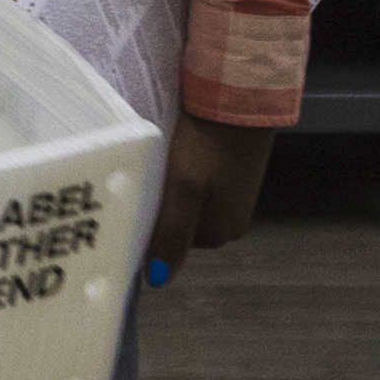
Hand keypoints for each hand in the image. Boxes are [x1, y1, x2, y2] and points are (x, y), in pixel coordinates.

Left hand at [153, 111, 273, 266]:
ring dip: (178, 191)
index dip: (153, 224)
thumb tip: (159, 281)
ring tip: (167, 164)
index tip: (138, 200)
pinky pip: (206, 187)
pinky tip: (185, 156)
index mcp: (222, 233)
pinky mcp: (241, 175)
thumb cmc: (207, 145)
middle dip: (166, 208)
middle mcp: (235, 223)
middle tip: (152, 178)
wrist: (241, 98)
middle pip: (184, 226)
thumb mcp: (184, 190)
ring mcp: (240, 198)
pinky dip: (192, 177)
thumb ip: (172, 234)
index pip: (173, 243)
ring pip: (194, 205)